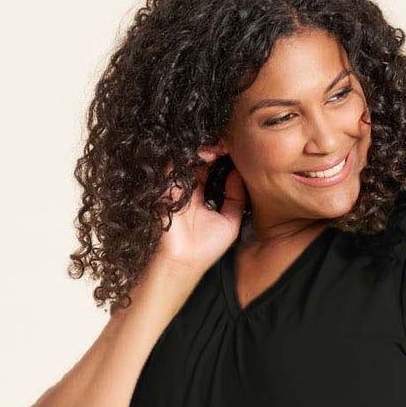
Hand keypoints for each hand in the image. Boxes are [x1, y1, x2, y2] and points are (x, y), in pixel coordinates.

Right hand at [153, 148, 246, 274]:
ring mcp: (177, 187)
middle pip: (199, 159)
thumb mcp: (231, 222)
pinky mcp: (166, 188)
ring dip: (203, 150)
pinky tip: (205, 155)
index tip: (234, 151)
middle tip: (227, 145)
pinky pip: (174, 165)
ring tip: (218, 149)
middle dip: (214, 149)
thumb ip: (236, 199)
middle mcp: (188, 188)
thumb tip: (239, 174)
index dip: (221, 157)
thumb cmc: (206, 248)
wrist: (184, 262)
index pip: (210, 167)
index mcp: (202, 194)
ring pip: (187, 158)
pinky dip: (189, 157)